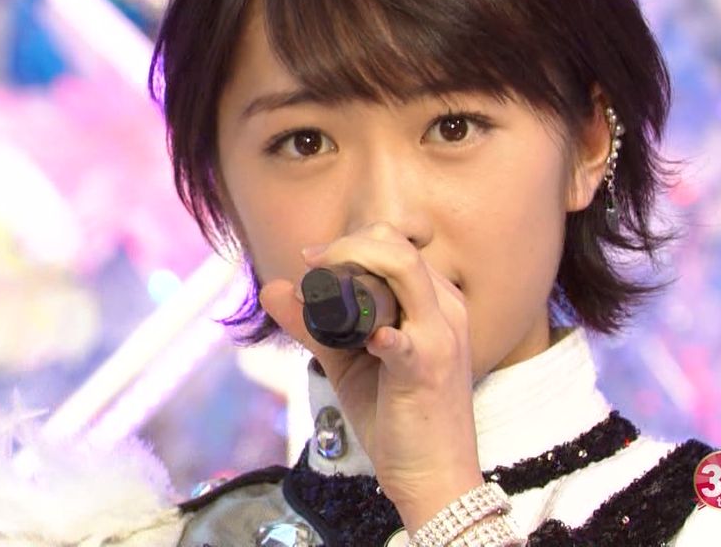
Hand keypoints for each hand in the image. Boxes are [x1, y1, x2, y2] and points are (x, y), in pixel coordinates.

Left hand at [258, 222, 483, 532]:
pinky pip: (408, 340)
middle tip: (311, 262)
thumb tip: (273, 288)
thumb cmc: (396, 418)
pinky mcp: (428, 371)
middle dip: (347, 245)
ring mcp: (442, 338)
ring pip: (405, 269)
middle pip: (398, 246)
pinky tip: (371, 340)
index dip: (351, 242)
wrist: (434, 479)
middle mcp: (446, 310)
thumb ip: (313, 325)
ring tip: (321, 284)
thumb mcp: (348, 362)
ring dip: (355, 265)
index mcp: (436, 303)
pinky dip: (385, 333)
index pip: (396, 245)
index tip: (313, 258)